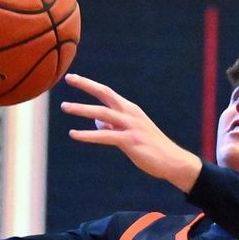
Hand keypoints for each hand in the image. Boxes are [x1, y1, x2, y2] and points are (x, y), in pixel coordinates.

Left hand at [61, 74, 201, 192]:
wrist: (173, 161)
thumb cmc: (151, 148)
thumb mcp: (132, 133)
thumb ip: (114, 126)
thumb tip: (96, 122)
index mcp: (130, 110)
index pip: (107, 92)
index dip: (89, 84)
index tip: (73, 78)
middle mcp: (130, 113)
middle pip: (105, 94)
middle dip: (86, 85)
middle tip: (68, 78)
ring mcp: (131, 126)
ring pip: (102, 113)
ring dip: (82, 109)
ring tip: (65, 107)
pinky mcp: (130, 141)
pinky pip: (105, 136)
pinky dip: (88, 135)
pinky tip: (74, 134)